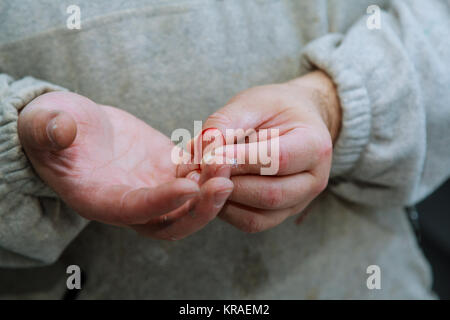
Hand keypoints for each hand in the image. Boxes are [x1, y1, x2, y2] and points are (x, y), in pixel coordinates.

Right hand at [18, 91, 232, 239]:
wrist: (76, 125)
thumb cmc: (54, 127)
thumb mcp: (44, 123)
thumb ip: (48, 130)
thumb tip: (59, 130)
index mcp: (98, 199)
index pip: (132, 211)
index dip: (160, 203)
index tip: (187, 186)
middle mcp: (130, 203)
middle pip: (172, 223)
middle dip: (200, 209)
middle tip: (223, 183)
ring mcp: (152, 189)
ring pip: (190, 204)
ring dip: (212, 188)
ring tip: (229, 160)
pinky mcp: (167, 171)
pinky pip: (195, 177)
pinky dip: (210, 168)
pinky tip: (222, 147)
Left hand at [199, 71, 340, 232]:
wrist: (294, 121)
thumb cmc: (274, 108)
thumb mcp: (251, 103)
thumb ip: (225, 124)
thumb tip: (203, 153)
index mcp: (315, 145)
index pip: (277, 160)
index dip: (239, 160)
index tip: (209, 154)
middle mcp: (314, 180)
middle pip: (269, 194)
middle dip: (227, 183)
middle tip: (196, 171)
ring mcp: (299, 202)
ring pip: (258, 216)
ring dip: (222, 199)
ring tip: (199, 179)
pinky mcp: (280, 214)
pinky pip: (251, 223)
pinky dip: (226, 210)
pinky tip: (211, 190)